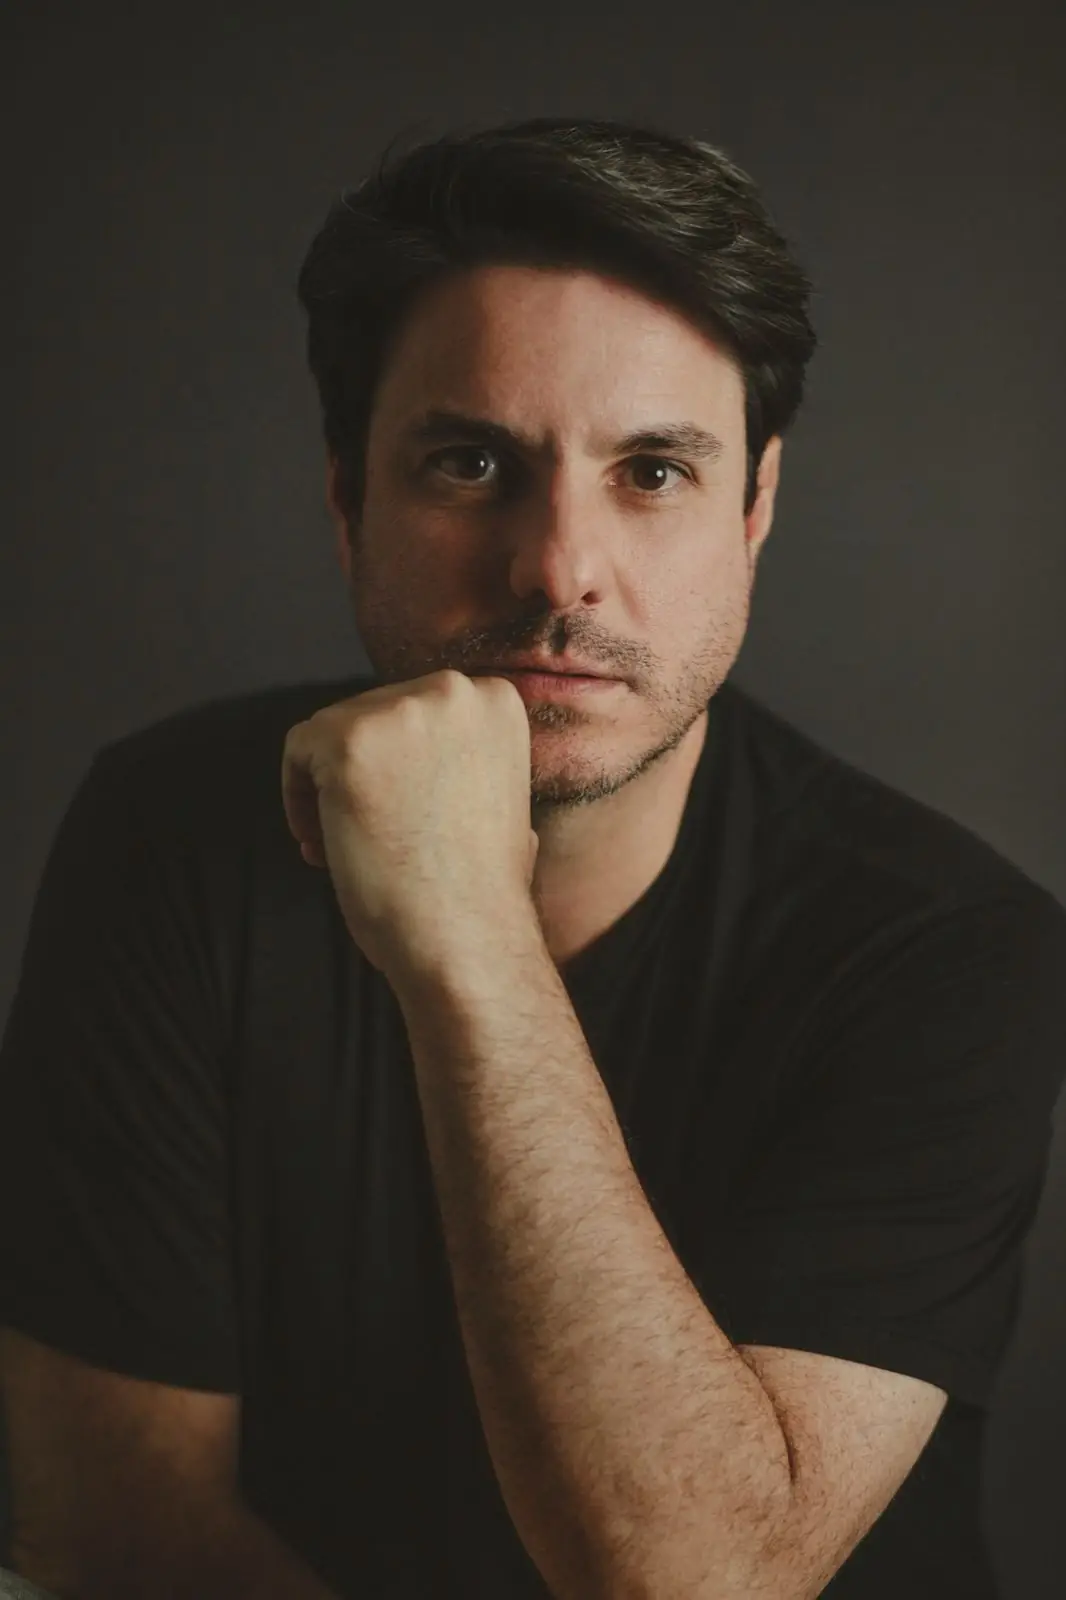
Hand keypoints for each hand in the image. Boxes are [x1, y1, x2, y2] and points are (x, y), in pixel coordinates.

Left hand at [281, 668, 539, 977]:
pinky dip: (298, 798)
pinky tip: (325, 846)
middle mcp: (453, 690)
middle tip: (370, 838)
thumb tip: (425, 760)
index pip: (415, 710)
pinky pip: (299, 751)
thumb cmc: (480, 889)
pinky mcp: (347, 739)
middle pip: (371, 714)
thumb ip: (466, 759)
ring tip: (348, 848)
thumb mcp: (497, 797)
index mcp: (495, 699)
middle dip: (364, 776)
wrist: (467, 937)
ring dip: (329, 790)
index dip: (400, 765)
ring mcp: (400, 711)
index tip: (399, 814)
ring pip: (332, 733)